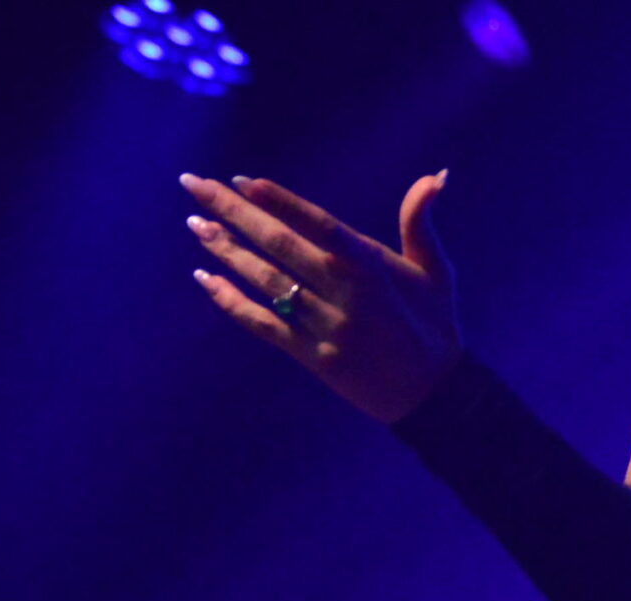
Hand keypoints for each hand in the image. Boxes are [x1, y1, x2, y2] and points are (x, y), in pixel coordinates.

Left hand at [183, 170, 460, 425]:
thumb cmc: (435, 325)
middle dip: (232, 212)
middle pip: (279, 244)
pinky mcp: (312, 355)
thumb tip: (437, 176)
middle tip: (194, 185)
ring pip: (266, 281)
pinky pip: (263, 324)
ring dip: (226, 251)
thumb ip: (420, 222)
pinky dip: (231, 302)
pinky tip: (204, 279)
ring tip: (195, 224)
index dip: (278, 201)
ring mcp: (325, 325)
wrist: (434, 395)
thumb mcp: (436, 271)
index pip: (317, 223)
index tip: (239, 181)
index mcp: (370, 265)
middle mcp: (344, 292)